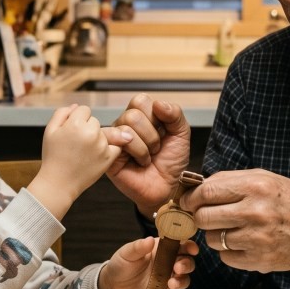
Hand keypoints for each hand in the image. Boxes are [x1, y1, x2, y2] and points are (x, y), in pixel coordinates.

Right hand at [28, 104, 124, 219]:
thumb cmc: (52, 157)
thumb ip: (61, 114)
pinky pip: (115, 145)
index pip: (84, 110)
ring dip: (97, 138)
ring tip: (84, 152)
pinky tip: (98, 155)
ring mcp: (102, 145)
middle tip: (77, 143)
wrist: (59, 183)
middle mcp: (91, 133)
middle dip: (87, 128)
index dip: (77, 119)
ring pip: (104, 132)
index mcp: (75, 124)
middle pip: (95, 121)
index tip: (72, 131)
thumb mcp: (50, 131)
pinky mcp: (109, 157)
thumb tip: (76, 106)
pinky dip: (109, 148)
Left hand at [98, 237, 197, 288]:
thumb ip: (138, 247)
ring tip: (171, 284)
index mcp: (161, 249)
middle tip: (178, 268)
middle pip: (186, 262)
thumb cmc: (121, 264)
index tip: (192, 249)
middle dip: (186, 264)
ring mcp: (166, 278)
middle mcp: (167, 263)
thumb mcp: (127, 253)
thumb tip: (150, 240)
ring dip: (182, 281)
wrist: (113, 285)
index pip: (180, 244)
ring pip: (183, 279)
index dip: (189, 246)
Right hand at [104, 94, 191, 216]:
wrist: (169, 187)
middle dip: (152, 134)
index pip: (140, 100)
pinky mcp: (109, 154)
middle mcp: (125, 125)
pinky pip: (116, 140)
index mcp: (141, 116)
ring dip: (145, 146)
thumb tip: (158, 104)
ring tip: (147, 158)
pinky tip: (138, 162)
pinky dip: (135, 151)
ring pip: (126, 125)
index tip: (163, 132)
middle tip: (156, 149)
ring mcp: (116, 139)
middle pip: (133, 113)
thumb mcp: (181, 133)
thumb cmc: (172, 161)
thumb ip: (174, 114)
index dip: (155, 116)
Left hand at [182, 169, 289, 274]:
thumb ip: (230, 180)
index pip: (206, 192)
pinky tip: (243, 242)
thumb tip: (196, 186)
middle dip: (199, 217)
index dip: (191, 198)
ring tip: (232, 228)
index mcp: (255, 186)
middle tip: (206, 216)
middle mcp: (255, 212)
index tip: (187, 201)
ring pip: (212, 239)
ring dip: (215, 235)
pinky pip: (225, 257)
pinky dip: (229, 251)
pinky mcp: (258, 260)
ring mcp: (257, 238)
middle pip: (203, 217)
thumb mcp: (265, 179)